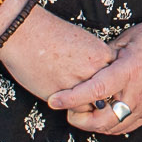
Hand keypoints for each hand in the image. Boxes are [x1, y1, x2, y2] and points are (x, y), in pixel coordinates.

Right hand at [0, 6, 114, 112]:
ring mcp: (81, 84)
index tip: (100, 84)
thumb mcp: (82, 41)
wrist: (24, 32)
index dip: (109, 84)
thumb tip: (101, 76)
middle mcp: (96, 70)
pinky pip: (76, 110)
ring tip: (71, 92)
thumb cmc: (49, 34)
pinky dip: (71, 107)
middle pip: (109, 94)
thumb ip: (95, 59)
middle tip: (88, 94)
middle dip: (102, 98)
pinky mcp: (64, 96)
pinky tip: (59, 93)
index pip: (117, 78)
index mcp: (103, 54)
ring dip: (85, 104)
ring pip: (93, 105)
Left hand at [47, 12, 141, 137]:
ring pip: (115, 128)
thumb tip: (84, 67)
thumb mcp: (127, 38)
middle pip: (103, 120)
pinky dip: (111, 126)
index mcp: (130, 70)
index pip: (95, 91)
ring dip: (94, 125)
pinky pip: (128, 127)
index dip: (71, 98)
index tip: (54, 100)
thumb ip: (105, 56)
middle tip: (67, 109)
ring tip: (80, 113)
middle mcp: (139, 92)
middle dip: (80, 120)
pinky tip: (101, 117)